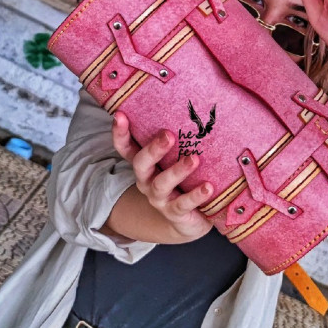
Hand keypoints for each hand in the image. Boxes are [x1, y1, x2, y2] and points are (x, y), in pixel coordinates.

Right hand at [112, 111, 213, 241]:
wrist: (189, 220)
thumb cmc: (183, 181)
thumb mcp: (176, 160)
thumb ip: (180, 140)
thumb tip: (198, 107)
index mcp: (145, 165)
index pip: (126, 148)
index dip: (120, 134)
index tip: (119, 115)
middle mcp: (147, 180)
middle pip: (141, 164)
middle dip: (153, 149)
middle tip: (168, 135)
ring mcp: (159, 198)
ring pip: (162, 184)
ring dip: (177, 170)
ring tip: (194, 159)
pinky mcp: (175, 212)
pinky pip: (183, 204)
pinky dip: (195, 195)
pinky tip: (208, 187)